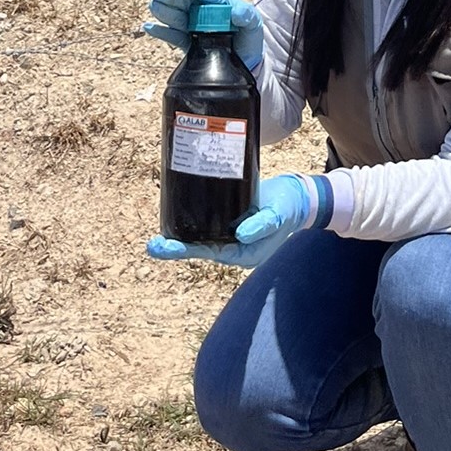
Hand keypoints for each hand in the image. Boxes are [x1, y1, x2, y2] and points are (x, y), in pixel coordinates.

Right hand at [142, 0, 262, 69]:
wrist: (245, 61)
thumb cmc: (249, 37)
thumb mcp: (254, 25)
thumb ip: (248, 17)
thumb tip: (237, 13)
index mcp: (217, 1)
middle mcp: (202, 10)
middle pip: (184, 1)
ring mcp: (193, 25)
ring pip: (175, 16)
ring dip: (163, 10)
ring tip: (154, 5)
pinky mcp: (187, 42)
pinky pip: (172, 36)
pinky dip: (160, 32)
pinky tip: (149, 27)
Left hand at [146, 174, 325, 268]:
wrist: (297, 197)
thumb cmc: (290, 206)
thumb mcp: (279, 213)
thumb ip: (262, 224)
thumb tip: (240, 234)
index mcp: (246, 253)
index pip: (212, 252)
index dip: (189, 249)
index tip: (168, 247)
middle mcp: (236, 248)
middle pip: (201, 249)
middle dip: (176, 248)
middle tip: (153, 246)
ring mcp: (232, 237)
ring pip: (200, 240)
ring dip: (178, 239)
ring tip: (155, 241)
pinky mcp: (228, 223)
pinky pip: (205, 227)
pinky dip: (189, 225)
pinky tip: (173, 220)